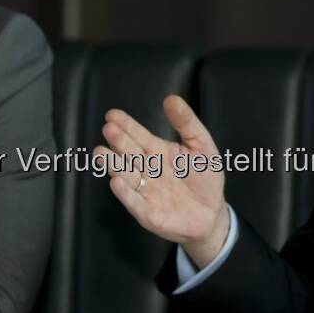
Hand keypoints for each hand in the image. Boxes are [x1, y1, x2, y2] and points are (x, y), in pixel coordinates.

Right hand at [94, 95, 231, 267]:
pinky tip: (116, 182)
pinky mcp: (149, 214)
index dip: (126, 125)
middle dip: (119, 142)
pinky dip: (126, 194)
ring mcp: (146, 192)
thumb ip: (186, 122)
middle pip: (129, 154)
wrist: (212, 213)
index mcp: (157, 151)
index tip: (112, 114)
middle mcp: (147, 170)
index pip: (138, 135)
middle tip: (109, 129)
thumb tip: (171, 98)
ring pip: (126, 176)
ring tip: (101, 153)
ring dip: (113, 165)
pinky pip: (135, 203)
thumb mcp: (202, 145)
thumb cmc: (205, 177)